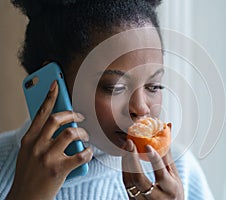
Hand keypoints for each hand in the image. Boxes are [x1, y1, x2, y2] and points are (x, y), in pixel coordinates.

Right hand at [7, 81, 92, 199]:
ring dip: (83, 133)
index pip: (40, 113)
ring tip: (86, 137)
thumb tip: (59, 123)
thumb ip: (40, 138)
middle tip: (80, 117)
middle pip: (56, 119)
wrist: (24, 198)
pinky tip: (88, 152)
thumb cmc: (29, 174)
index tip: (56, 84)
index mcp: (29, 140)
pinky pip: (81, 154)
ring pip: (71, 133)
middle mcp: (36, 146)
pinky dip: (88, 152)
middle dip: (72, 114)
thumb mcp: (28, 152)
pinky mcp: (58, 170)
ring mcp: (47, 158)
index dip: (49, 96)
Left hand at [122, 140, 183, 199]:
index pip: (161, 173)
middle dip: (132, 159)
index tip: (147, 145)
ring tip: (125, 147)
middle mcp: (157, 198)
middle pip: (139, 179)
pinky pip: (126, 184)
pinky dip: (124, 169)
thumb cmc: (173, 191)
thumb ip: (167, 153)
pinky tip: (125, 158)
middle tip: (129, 142)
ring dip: (125, 162)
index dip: (154, 159)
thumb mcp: (174, 175)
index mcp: (171, 189)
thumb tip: (167, 127)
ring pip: (129, 182)